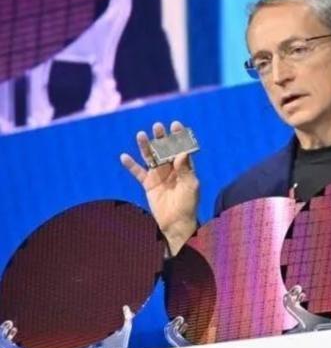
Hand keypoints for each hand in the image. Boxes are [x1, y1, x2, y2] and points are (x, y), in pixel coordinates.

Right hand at [120, 121, 198, 255]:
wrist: (177, 223)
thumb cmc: (188, 204)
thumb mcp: (190, 186)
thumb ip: (186, 169)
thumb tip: (181, 153)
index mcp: (185, 167)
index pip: (181, 148)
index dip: (179, 136)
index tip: (175, 124)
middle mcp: (172, 169)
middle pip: (165, 150)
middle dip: (161, 139)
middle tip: (157, 127)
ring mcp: (159, 175)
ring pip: (151, 158)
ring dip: (146, 147)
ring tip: (141, 135)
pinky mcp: (149, 184)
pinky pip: (138, 173)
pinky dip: (131, 165)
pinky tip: (124, 156)